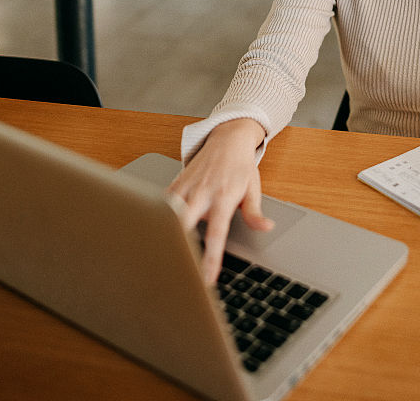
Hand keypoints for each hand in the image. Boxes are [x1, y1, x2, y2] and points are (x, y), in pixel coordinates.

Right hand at [167, 119, 274, 283]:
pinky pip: (162, 203)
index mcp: (223, 198)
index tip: (206, 279)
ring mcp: (186, 187)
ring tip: (157, 258)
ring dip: (163, 234)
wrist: (227, 140)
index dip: (210, 259)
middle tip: (173, 273)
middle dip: (176, 247)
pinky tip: (153, 234)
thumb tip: (266, 228)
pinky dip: (156, 218)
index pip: (216, 235)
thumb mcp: (253, 190)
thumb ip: (255, 213)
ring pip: (167, 213)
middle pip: (183, 224)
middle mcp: (202, 193)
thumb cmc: (241, 167)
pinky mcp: (175, 183)